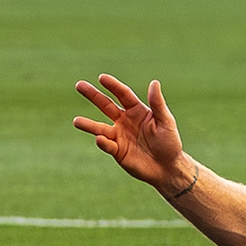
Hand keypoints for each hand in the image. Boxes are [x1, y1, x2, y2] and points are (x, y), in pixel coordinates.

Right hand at [73, 74, 190, 192]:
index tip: (102, 77)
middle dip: (93, 95)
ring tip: (76, 121)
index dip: (113, 86)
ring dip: (88, 124)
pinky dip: (103, 142)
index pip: (123, 95)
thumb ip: (158, 104)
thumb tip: (154, 82)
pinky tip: (101, 139)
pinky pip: (107, 145)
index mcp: (138, 111)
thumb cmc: (170, 142)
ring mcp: (119, 136)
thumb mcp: (166, 121)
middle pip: (106, 105)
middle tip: (79, 85)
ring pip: (100, 127)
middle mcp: (125, 121)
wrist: (167, 167)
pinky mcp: (117, 151)